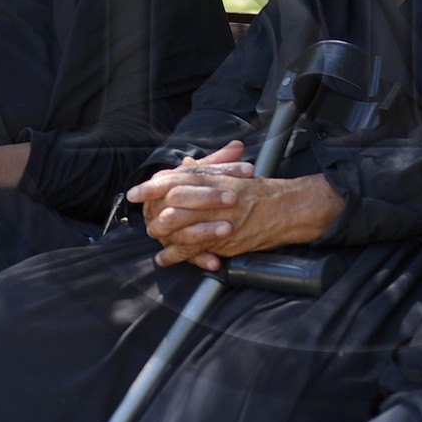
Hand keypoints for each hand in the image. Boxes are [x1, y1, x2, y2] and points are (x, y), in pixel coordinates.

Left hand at [126, 145, 341, 269]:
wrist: (287, 208)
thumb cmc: (260, 191)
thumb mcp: (232, 174)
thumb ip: (208, 169)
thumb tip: (186, 164)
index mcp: (214, 178)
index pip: (175, 179)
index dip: (152, 186)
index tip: (135, 192)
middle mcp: (214, 197)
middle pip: (172, 203)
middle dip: (153, 211)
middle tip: (143, 216)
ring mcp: (219, 220)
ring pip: (180, 227)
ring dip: (163, 233)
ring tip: (154, 236)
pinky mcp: (224, 241)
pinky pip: (194, 248)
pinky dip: (177, 255)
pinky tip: (164, 257)